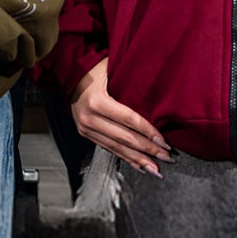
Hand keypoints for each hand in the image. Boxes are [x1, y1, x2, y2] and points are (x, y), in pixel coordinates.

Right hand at [71, 60, 172, 176]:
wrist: (69, 76)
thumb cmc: (95, 69)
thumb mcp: (111, 69)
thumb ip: (130, 80)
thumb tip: (159, 90)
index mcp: (96, 101)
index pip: (129, 119)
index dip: (148, 131)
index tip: (164, 142)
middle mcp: (89, 118)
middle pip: (124, 138)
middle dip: (148, 150)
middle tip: (167, 158)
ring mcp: (86, 128)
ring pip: (117, 148)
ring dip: (138, 159)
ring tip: (155, 169)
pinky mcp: (86, 134)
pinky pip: (109, 149)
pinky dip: (125, 158)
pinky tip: (139, 165)